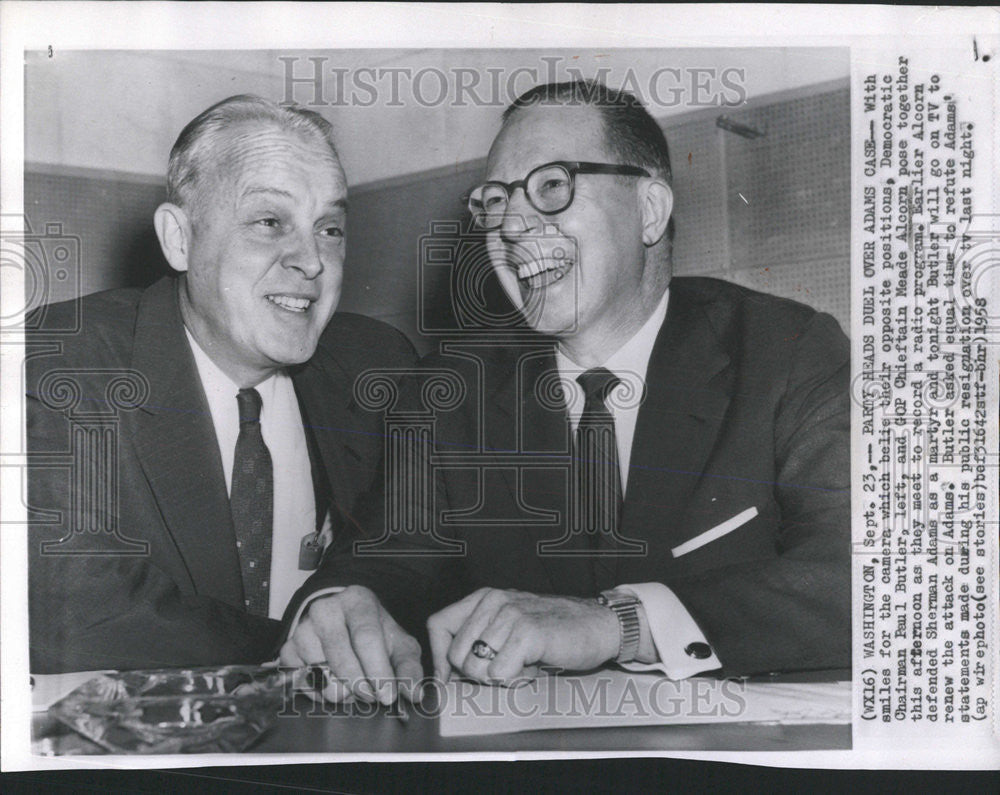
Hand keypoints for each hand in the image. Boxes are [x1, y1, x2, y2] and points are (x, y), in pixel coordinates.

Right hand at [279, 585, 422, 703]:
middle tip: (372, 695)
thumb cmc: (373, 633)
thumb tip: (413, 693)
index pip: (366, 638)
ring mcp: (303, 628)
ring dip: (341, 690)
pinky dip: (319, 693)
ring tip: (353, 685)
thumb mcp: (398, 643)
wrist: (343, 622)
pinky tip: (334, 684)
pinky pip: (300, 682)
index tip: (387, 694)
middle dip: (360, 686)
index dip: (378, 671)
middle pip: (341, 658)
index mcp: (357, 601)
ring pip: (320, 674)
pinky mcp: (288, 648)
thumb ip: (409, 667)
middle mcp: (326, 609)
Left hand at [427, 588, 619, 685]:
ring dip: (499, 677)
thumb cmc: (553, 630)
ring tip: (522, 664)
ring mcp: (511, 615)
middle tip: (505, 667)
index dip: (437, 657)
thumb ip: (478, 638)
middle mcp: (494, 601)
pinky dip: (515, 679)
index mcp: (484, 597)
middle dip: (476, 673)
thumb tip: (446, 671)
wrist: (597, 625)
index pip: (438, 623)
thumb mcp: (508, 625)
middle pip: (456, 655)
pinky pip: (499, 674)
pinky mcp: (527, 632)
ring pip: (476, 668)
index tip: (446, 678)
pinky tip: (533, 666)